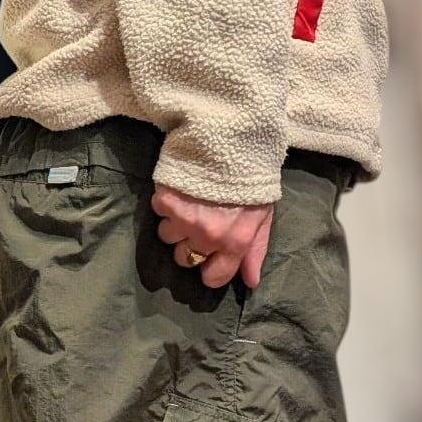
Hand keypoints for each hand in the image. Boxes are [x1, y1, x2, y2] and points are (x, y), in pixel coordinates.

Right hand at [152, 185, 274, 288]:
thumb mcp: (262, 215)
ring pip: (167, 237)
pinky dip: (166, 202)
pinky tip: (181, 189)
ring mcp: (183, 219)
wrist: (231, 139)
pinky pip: (158, 212)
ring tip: (188, 203)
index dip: (210, 269)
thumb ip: (255, 250)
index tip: (210, 257)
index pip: (213, 278)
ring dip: (175, 223)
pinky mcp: (165, 200)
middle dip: (190, 245)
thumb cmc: (251, 178)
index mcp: (234, 242)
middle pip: (184, 259)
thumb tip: (250, 282)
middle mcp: (207, 236)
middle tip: (199, 224)